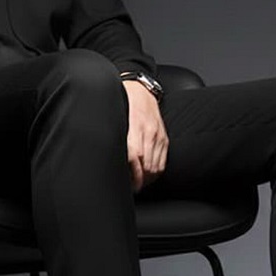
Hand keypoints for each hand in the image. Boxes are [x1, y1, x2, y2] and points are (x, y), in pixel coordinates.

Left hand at [122, 79, 168, 193]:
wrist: (141, 88)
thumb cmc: (124, 101)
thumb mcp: (115, 117)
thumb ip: (116, 136)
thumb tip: (111, 158)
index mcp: (135, 127)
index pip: (135, 157)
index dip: (132, 174)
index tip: (128, 184)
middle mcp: (149, 133)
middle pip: (147, 166)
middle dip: (139, 181)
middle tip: (131, 187)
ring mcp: (158, 136)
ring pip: (156, 167)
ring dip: (147, 179)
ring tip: (138, 184)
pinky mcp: (164, 139)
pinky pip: (162, 162)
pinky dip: (155, 173)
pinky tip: (147, 175)